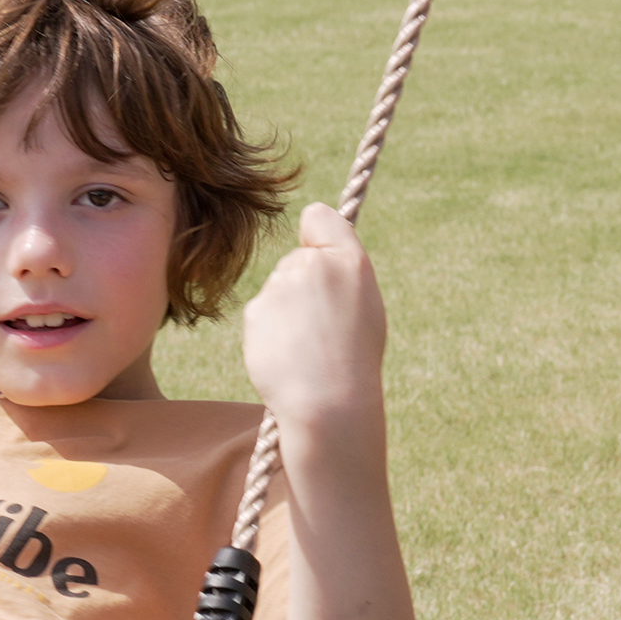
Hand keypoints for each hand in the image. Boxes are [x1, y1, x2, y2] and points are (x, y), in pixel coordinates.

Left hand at [241, 203, 386, 434]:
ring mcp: (281, 287)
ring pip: (277, 290)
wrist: (327, 403)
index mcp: (349, 261)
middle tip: (322, 327)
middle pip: (296, 261)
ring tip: (308, 347)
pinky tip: (288, 354)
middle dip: (302, 285)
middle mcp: (313, 265)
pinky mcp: (255, 310)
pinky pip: (261, 314)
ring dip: (285, 312)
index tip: (318, 255)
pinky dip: (269, 332)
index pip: (319, 217)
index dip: (316, 235)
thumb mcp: (365, 305)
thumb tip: (312, 252)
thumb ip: (340, 269)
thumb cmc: (353, 358)